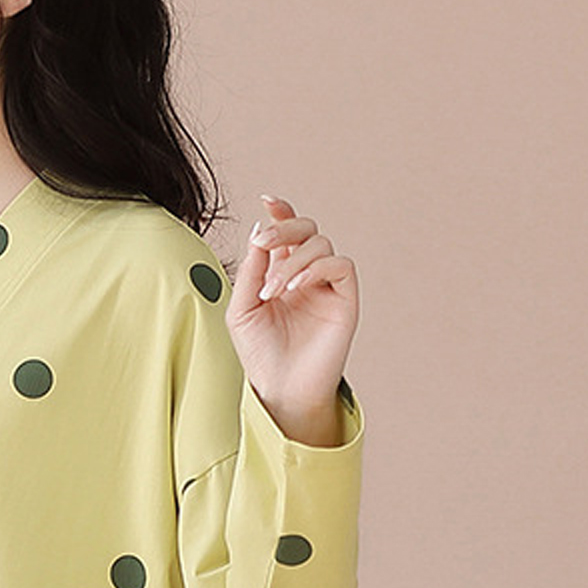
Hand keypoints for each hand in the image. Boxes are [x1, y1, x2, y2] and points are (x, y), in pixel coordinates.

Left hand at [226, 195, 359, 439]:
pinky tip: (294, 287)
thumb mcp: (242, 307)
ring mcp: (327, 286)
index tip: (268, 200)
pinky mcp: (345, 300)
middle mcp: (307, 275)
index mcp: (281, 272)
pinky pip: (340, 266)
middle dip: (285, 227)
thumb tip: (258, 229)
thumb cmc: (259, 352)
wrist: (279, 387)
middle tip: (263, 243)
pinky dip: (316, 268)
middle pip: (306, 229)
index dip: (281, 212)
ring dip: (292, 260)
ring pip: (321, 244)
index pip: (287, 233)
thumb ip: (251, 269)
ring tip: (272, 291)